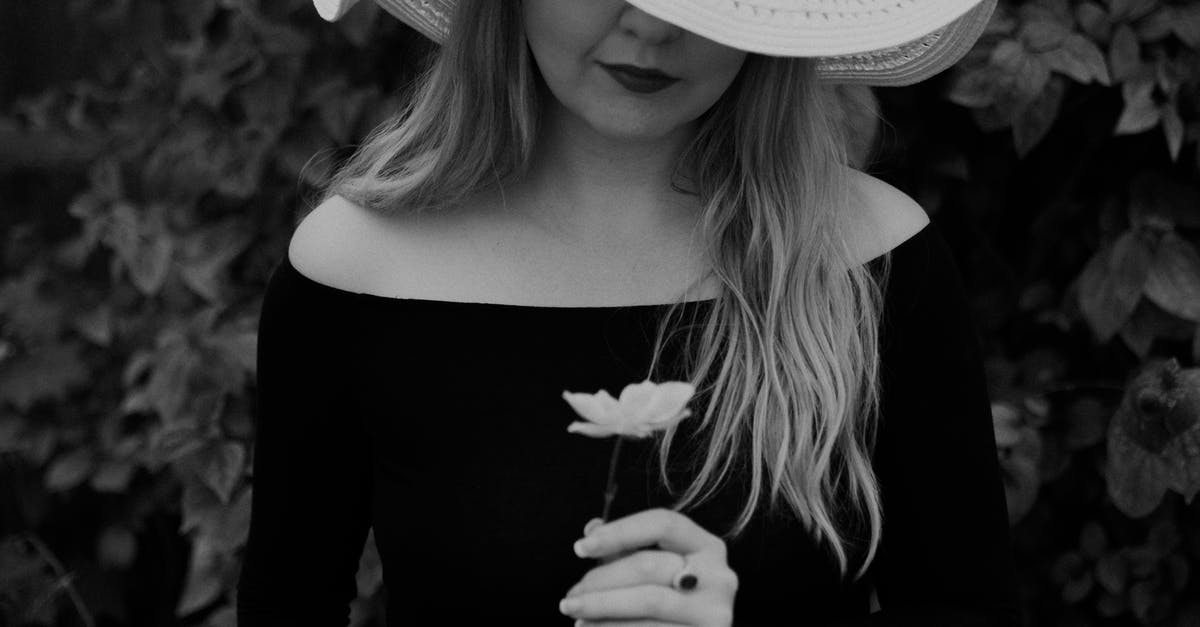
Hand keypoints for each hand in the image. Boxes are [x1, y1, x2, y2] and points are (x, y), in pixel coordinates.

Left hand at [560, 508, 737, 625]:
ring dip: (601, 608)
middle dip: (601, 579)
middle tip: (570, 596)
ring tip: (575, 615)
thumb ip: (625, 550)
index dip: (619, 531)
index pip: (663, 523)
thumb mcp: (651, 574)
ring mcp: (715, 613)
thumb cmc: (667, 611)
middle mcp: (719, 578)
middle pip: (649, 564)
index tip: (580, 547)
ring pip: (647, 600)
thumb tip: (592, 528)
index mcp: (708, 548)